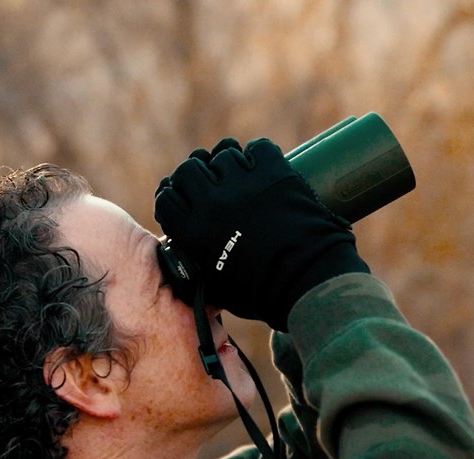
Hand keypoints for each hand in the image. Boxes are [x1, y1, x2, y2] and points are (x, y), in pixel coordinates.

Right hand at [154, 138, 367, 330]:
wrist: (307, 284)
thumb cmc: (263, 293)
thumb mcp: (215, 285)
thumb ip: (198, 262)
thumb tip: (191, 254)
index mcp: (193, 231)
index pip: (166, 198)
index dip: (174, 195)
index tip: (184, 196)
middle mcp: (211, 203)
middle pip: (189, 168)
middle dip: (198, 173)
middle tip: (213, 181)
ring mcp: (243, 185)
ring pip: (224, 154)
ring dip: (231, 164)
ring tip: (243, 177)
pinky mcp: (273, 173)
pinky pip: (258, 148)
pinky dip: (261, 156)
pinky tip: (264, 170)